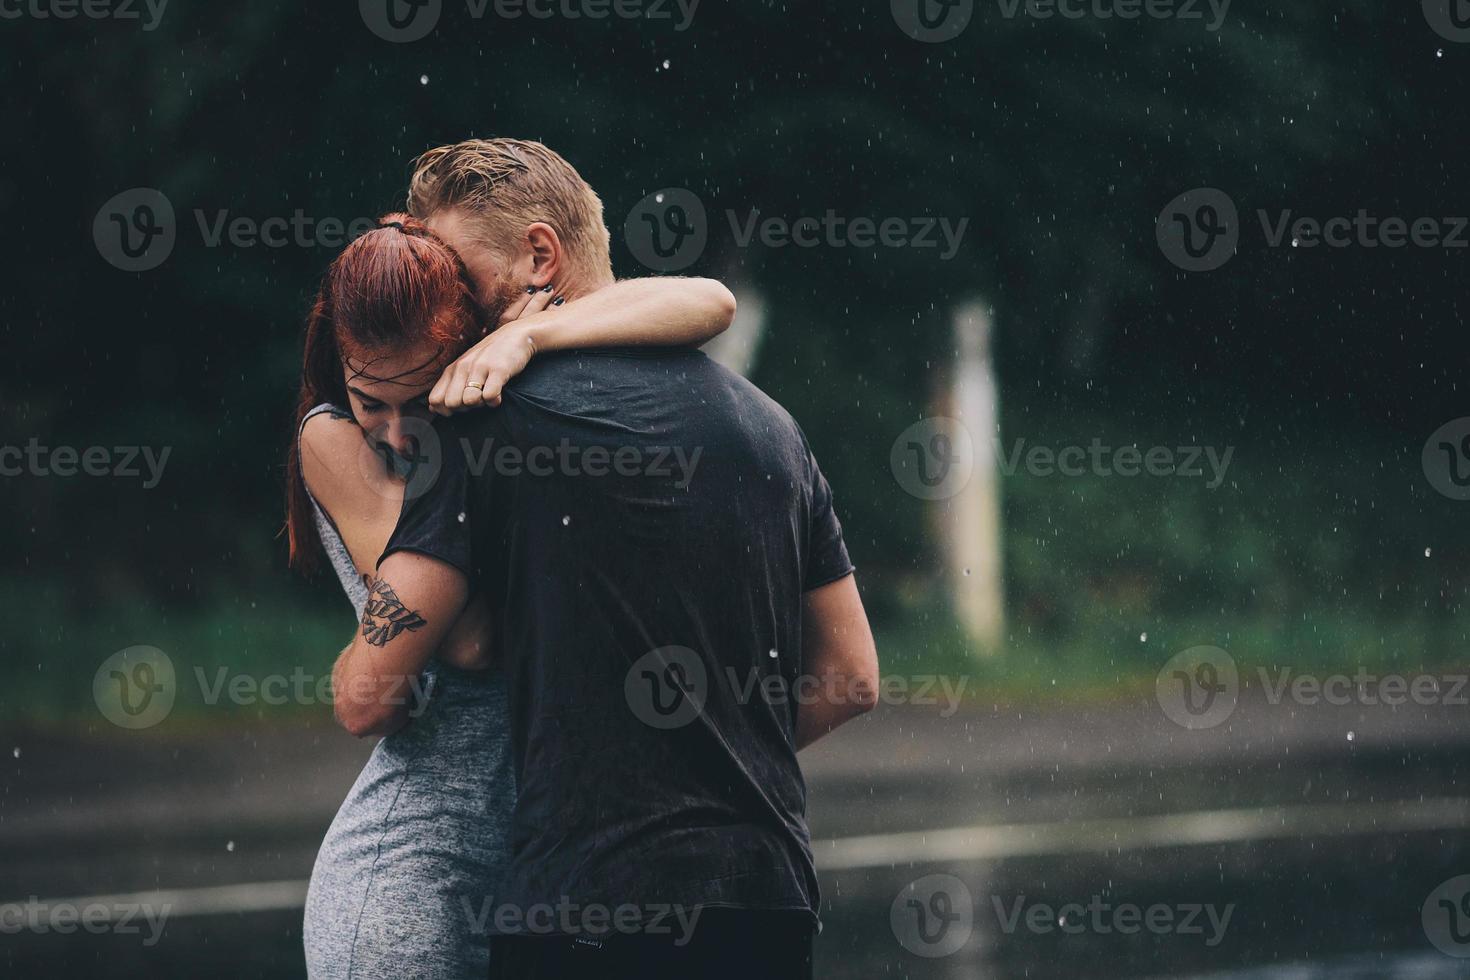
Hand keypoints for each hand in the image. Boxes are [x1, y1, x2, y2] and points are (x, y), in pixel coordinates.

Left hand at [429, 286, 562, 414]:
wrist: (516, 335)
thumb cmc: (489, 357)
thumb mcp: (464, 368)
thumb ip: (448, 386)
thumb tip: (433, 409)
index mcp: (452, 369)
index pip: (435, 400)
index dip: (447, 410)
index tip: (461, 406)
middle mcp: (462, 367)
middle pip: (451, 403)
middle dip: (465, 409)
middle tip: (477, 399)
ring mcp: (479, 367)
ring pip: (469, 401)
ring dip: (480, 405)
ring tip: (488, 395)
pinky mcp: (498, 369)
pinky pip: (490, 396)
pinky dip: (495, 401)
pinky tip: (499, 394)